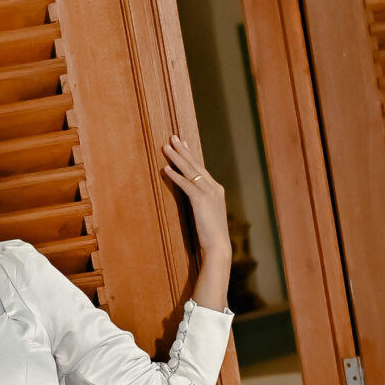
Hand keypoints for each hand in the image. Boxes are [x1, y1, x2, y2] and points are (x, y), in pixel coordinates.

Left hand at [162, 134, 231, 311]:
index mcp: (217, 190)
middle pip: (196, 165)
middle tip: (173, 138)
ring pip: (190, 171)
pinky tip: (165, 169)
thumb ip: (201, 204)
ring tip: (166, 147)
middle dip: (183, 150)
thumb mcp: (207, 215)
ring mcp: (209, 193)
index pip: (201, 169)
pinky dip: (175, 176)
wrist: (218, 246)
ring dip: (177, 158)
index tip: (183, 145)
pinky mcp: (201, 200)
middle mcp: (215, 188)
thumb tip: (191, 199)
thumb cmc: (211, 235)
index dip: (191, 156)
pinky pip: (186, 184)